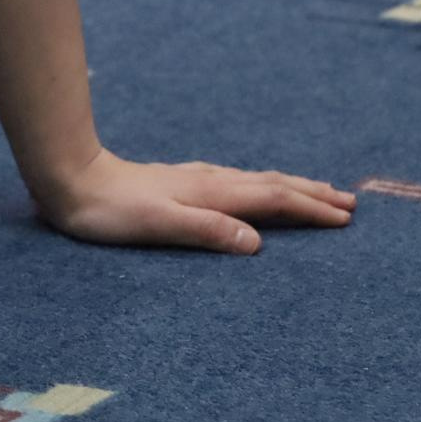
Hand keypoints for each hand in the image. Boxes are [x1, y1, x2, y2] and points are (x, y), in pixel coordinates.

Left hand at [36, 148, 353, 254]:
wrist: (70, 178)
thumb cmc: (110, 210)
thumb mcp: (158, 224)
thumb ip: (207, 230)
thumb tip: (257, 243)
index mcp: (211, 193)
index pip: (273, 200)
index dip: (310, 208)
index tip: (346, 218)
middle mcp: (209, 181)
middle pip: (271, 184)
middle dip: (311, 193)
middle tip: (349, 201)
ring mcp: (195, 179)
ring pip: (255, 180)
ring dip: (290, 186)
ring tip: (316, 190)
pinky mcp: (180, 182)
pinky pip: (236, 182)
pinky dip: (260, 186)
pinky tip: (252, 188)